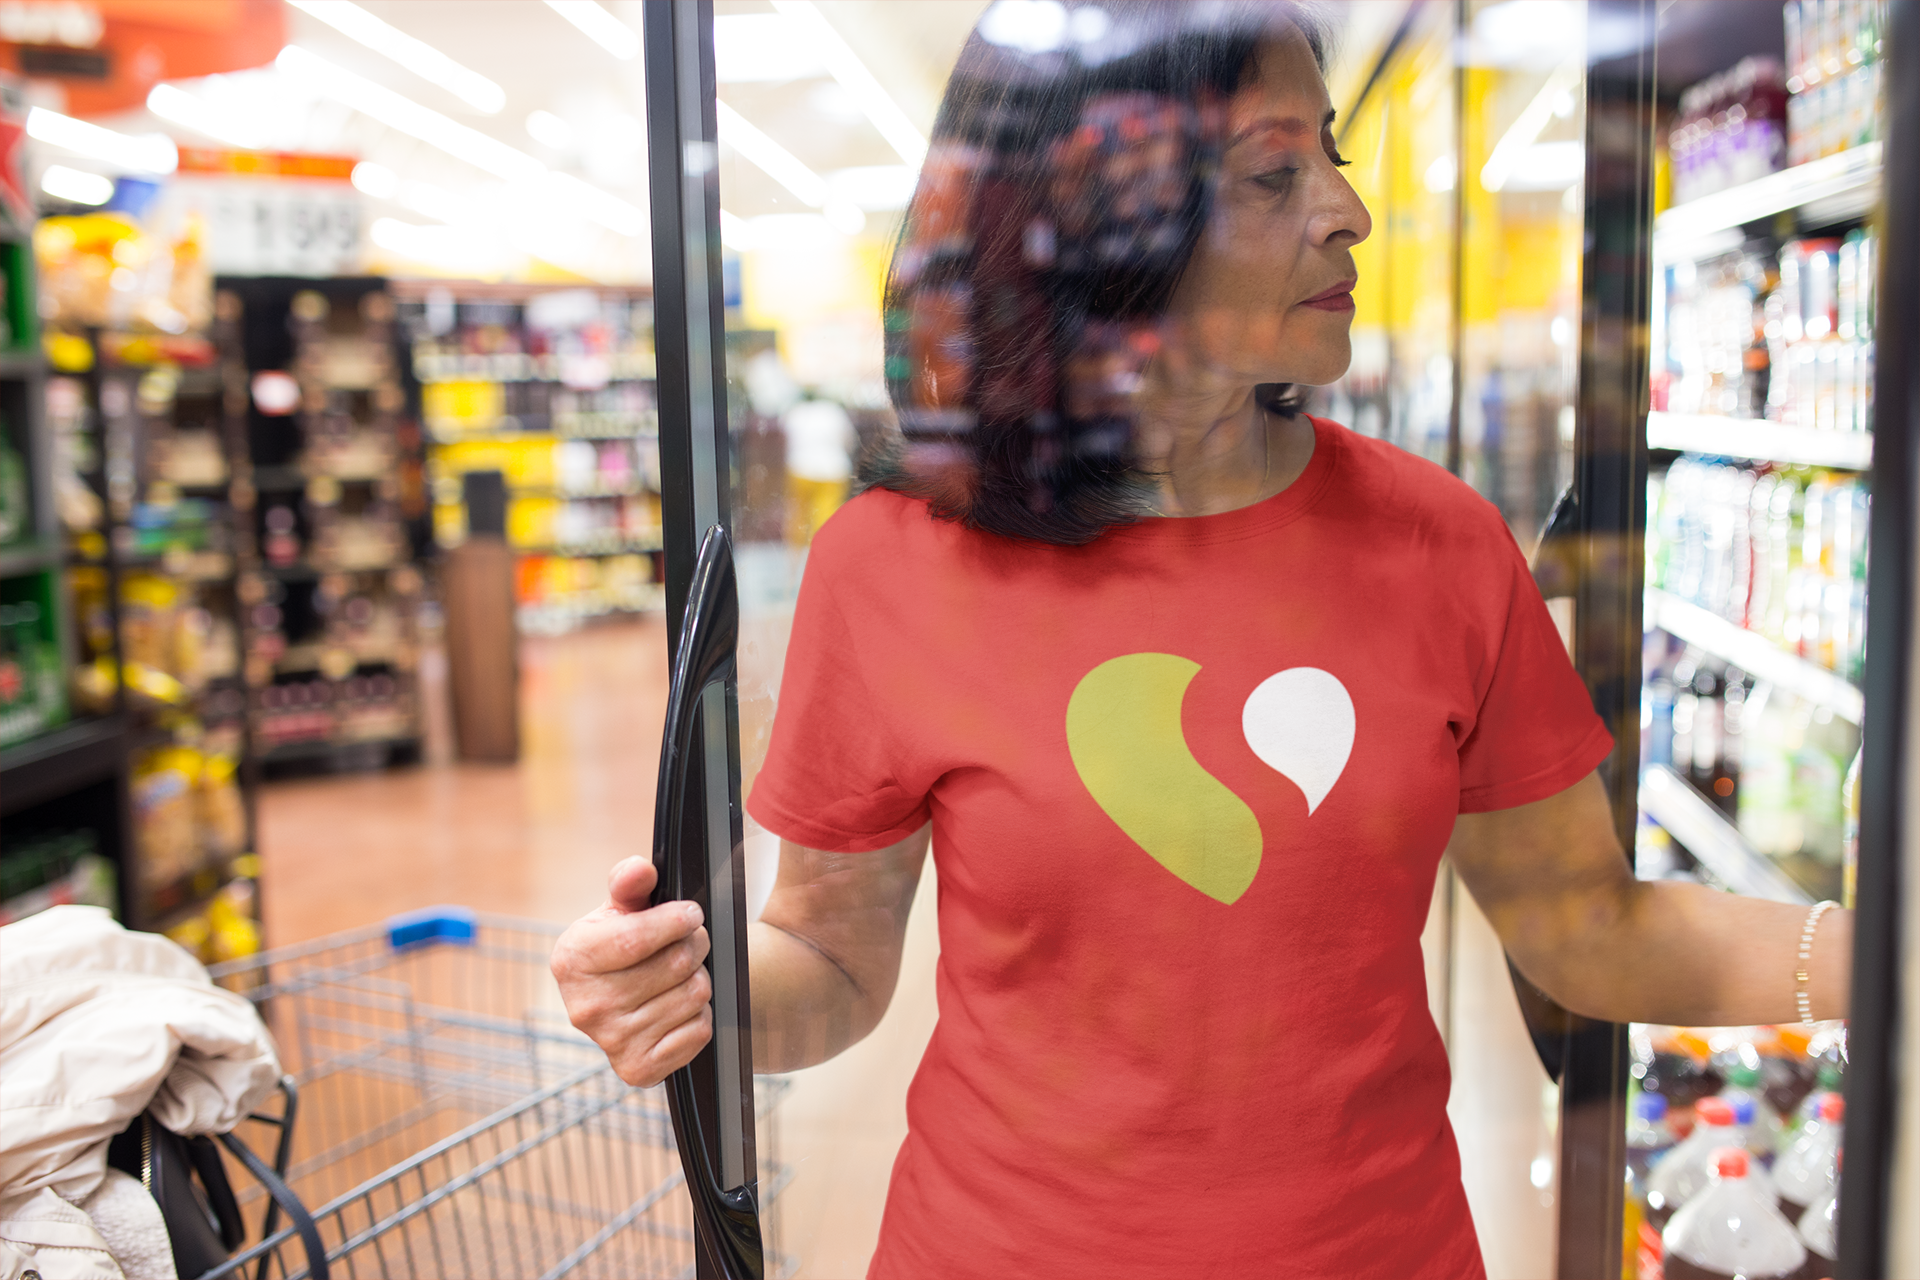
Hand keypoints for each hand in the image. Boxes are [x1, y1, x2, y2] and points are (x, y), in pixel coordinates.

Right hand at [551, 856, 712, 1086]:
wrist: (624, 997)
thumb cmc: (622, 945)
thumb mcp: (620, 908)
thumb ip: (629, 882)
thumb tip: (640, 870)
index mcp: (571, 960)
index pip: (636, 938)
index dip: (675, 921)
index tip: (691, 913)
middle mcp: (585, 1008)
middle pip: (674, 965)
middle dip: (694, 944)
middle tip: (689, 941)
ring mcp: (611, 1043)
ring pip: (694, 995)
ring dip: (700, 977)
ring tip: (682, 973)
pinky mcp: (638, 1070)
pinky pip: (699, 1031)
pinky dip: (700, 1015)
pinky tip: (678, 1007)